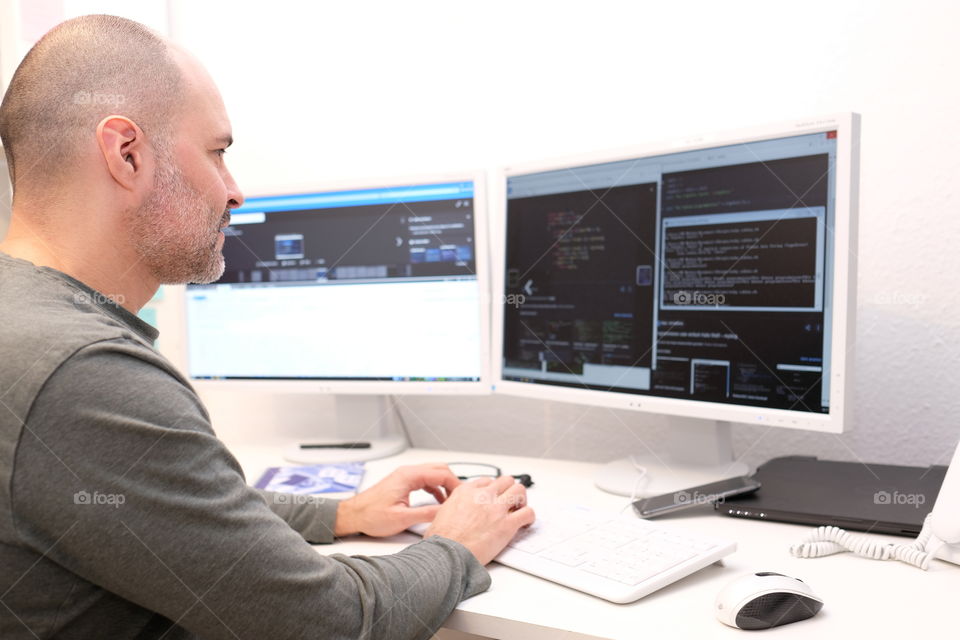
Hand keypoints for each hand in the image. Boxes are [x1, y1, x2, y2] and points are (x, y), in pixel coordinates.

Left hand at [334, 464, 459, 536]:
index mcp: (408, 476)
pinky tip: (438, 501)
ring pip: (433, 474)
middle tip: (461, 498)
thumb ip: (426, 513)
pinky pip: (425, 480)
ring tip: (452, 501)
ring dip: (444, 485)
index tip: (464, 496)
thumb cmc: (370, 515)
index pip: (441, 473)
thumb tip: (445, 512)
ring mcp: (405, 476)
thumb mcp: (402, 518)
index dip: (456, 485)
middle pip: (439, 469)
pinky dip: (435, 488)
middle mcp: (407, 472)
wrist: (353, 515)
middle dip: (452, 482)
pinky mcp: (403, 482)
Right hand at [424, 475, 535, 564]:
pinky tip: (525, 523)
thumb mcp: (441, 513)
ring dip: (521, 499)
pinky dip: (529, 517)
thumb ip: (454, 507)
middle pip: (505, 481)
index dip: (492, 490)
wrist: (447, 554)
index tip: (494, 498)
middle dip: (509, 490)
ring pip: (519, 490)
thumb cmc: (441, 540)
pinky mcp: (507, 524)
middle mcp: (482, 496)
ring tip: (518, 510)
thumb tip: (455, 512)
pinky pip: (527, 513)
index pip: (486, 481)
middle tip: (509, 502)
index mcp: (465, 492)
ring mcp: (496, 509)